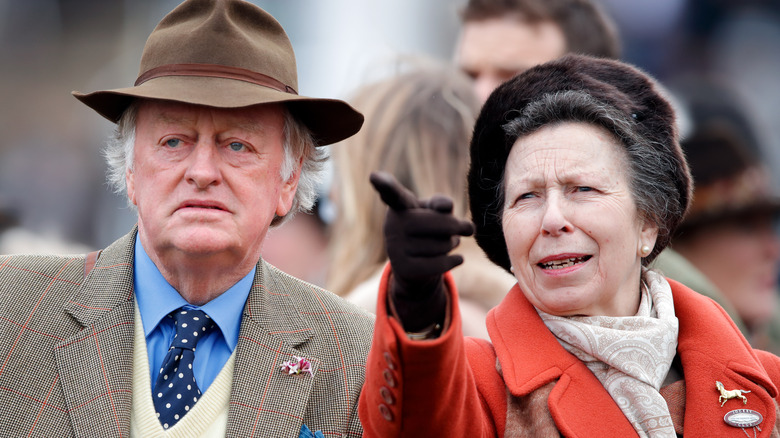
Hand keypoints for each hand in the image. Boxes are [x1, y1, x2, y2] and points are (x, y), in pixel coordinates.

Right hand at [369, 171, 473, 330]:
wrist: (414, 266)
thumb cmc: (426, 229)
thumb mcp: (434, 211)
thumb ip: (442, 203)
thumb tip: (447, 207)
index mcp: (399, 205)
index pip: (393, 193)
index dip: (384, 184)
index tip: (375, 177)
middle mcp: (392, 225)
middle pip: (439, 222)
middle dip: (455, 226)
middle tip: (462, 227)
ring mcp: (395, 247)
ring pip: (443, 244)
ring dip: (453, 243)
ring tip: (447, 243)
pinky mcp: (403, 268)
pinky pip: (439, 263)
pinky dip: (454, 260)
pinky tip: (458, 258)